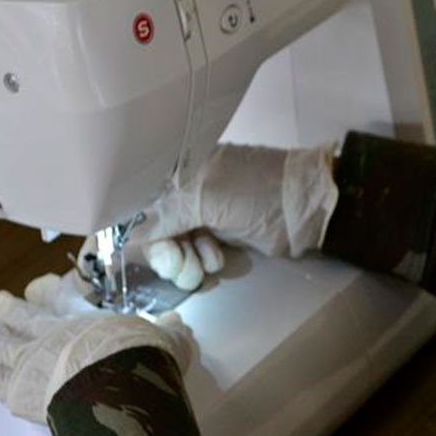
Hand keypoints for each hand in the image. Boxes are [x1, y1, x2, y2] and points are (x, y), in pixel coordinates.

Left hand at [0, 271, 198, 423]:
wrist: (120, 385)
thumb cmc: (142, 356)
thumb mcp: (166, 339)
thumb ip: (168, 330)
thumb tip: (178, 322)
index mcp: (84, 323)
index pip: (56, 303)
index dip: (46, 294)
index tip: (37, 287)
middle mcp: (52, 338)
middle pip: (22, 320)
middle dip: (8, 311)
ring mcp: (31, 365)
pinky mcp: (20, 395)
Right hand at [129, 143, 338, 290]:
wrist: (304, 209)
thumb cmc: (254, 194)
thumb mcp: (205, 199)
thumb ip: (164, 214)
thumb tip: (130, 233)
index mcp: (181, 169)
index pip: (143, 201)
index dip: (140, 229)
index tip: (144, 251)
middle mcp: (188, 189)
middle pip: (157, 228)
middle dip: (165, 251)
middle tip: (179, 266)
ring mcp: (206, 211)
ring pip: (177, 244)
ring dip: (185, 261)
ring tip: (203, 267)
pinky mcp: (223, 232)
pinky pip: (197, 251)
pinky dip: (202, 260)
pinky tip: (216, 260)